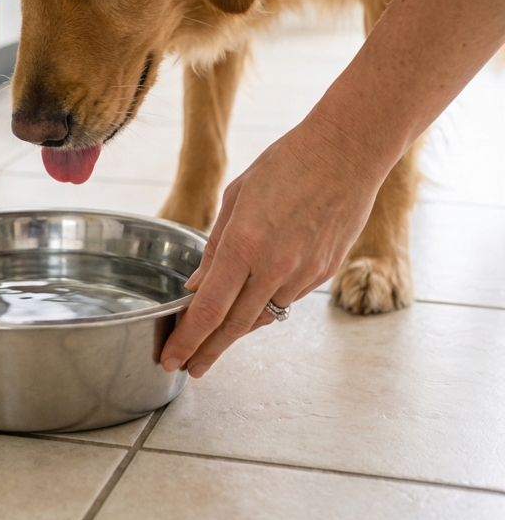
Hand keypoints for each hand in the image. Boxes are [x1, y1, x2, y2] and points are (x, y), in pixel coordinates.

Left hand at [160, 110, 383, 376]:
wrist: (348, 152)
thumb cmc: (288, 163)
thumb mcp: (237, 196)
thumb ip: (215, 247)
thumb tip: (196, 286)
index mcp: (244, 243)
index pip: (209, 309)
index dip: (187, 340)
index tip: (172, 358)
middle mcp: (274, 266)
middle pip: (234, 326)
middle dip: (207, 351)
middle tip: (189, 368)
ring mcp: (304, 274)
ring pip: (262, 317)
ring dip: (237, 329)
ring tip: (215, 337)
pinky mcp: (324, 274)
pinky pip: (287, 300)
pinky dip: (266, 305)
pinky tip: (253, 303)